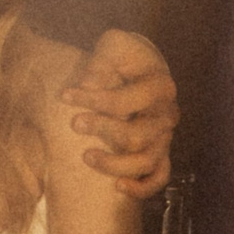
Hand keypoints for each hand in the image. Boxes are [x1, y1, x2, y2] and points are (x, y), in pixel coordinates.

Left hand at [62, 29, 177, 199]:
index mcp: (160, 86)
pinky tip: (118, 187)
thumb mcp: (114, 45)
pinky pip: (159, 177)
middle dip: (102, 131)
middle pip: (137, 136)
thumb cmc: (125, 55)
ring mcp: (166, 135)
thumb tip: (88, 85)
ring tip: (87, 156)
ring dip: (115, 164)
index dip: (93, 100)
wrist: (142, 65)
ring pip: (146, 162)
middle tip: (75, 123)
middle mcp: (168, 114)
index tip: (65, 96)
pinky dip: (142, 187)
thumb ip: (102, 62)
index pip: (125, 101)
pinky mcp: (161, 150)